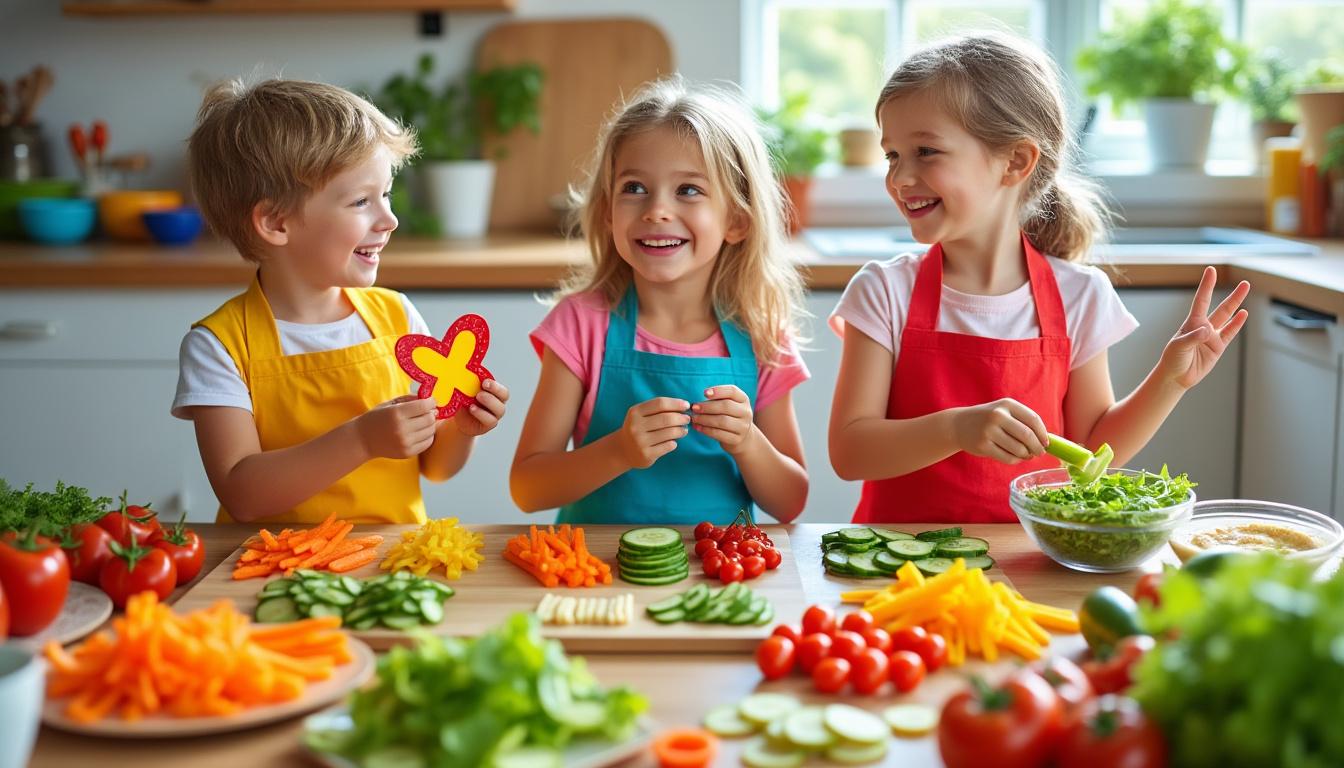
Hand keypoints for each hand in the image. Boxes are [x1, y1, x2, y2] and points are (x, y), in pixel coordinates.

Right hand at [355, 395, 436, 458]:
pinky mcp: (408, 453)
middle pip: (429, 419)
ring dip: (430, 424)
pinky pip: (427, 442)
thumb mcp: (390, 404)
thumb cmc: (376, 418)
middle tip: (428, 411)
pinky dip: (428, 435)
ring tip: (423, 421)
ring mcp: (406, 443)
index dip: (431, 402)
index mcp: (397, 413)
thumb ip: (409, 399)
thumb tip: (429, 399)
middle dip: (431, 413)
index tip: (431, 401)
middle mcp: (402, 429)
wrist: (362, 440)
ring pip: (431, 431)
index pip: (424, 406)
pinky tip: (421, 432)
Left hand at [453, 378, 508, 436]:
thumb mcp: (466, 392)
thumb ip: (468, 384)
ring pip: (500, 409)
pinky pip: (490, 420)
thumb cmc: (465, 403)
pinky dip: (481, 413)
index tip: (484, 382)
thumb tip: (462, 372)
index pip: (501, 388)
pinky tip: (472, 409)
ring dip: (489, 402)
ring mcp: (495, 414)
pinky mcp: (489, 424)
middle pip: (504, 396)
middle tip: (482, 388)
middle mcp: (498, 403)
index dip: (495, 385)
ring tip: (477, 397)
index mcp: (494, 392)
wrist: (460, 419)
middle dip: (495, 390)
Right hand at [617, 397, 690, 468]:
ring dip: (681, 431)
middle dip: (681, 418)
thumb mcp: (642, 415)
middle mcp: (636, 426)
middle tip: (687, 419)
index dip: (676, 403)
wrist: (623, 450)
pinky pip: (668, 446)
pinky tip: (673, 442)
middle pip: (666, 418)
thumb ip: (658, 409)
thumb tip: (683, 406)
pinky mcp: (646, 454)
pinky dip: (674, 443)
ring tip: (683, 430)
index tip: (686, 405)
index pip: (660, 403)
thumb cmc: (639, 428)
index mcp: (635, 412)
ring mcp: (640, 441)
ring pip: (669, 433)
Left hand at [691, 385, 756, 455]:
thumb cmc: (729, 415)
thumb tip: (696, 404)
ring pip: (722, 421)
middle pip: (726, 406)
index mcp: (743, 399)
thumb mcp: (728, 404)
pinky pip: (719, 434)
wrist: (742, 436)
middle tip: (694, 408)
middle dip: (707, 407)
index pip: (732, 391)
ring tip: (694, 418)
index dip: (718, 391)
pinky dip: (706, 430)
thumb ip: (716, 400)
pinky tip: (697, 427)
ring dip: (705, 419)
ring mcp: (743, 427)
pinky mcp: (737, 439)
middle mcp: (746, 412)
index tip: (704, 393)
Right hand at [952, 398, 1048, 464]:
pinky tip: (1014, 457)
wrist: (958, 425)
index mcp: (1007, 405)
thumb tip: (1046, 441)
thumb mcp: (1003, 412)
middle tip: (1039, 453)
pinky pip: (1008, 458)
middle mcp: (997, 416)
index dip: (1043, 434)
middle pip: (1027, 436)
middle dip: (1037, 447)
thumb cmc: (988, 420)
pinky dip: (1015, 460)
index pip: (1033, 420)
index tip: (1046, 443)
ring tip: (1025, 455)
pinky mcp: (983, 446)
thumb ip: (1023, 422)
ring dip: (1026, 455)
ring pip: (1019, 449)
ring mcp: (989, 431)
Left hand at [1158, 267, 1249, 390]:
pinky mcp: (1218, 347)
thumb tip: (1208, 331)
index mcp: (1191, 323)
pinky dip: (1237, 324)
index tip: (1211, 270)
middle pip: (1221, 308)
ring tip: (1246, 291)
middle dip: (1233, 296)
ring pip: (1228, 317)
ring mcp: (1212, 337)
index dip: (1207, 285)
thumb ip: (1192, 338)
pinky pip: (1230, 333)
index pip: (1201, 300)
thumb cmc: (1173, 359)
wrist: (1176, 377)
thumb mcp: (1179, 347)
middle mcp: (1203, 327)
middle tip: (1245, 282)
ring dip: (1237, 305)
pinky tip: (1243, 313)